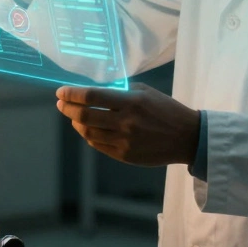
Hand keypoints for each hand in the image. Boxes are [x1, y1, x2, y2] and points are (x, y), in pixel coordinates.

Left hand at [56, 84, 200, 166]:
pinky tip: (87, 129)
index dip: (72, 94)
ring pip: (88, 132)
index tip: (61, 92)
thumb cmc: (166, 110)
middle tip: (61, 103)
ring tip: (73, 116)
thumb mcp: (146, 92)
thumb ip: (122, 91)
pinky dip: (89, 135)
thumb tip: (96, 91)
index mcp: (131, 102)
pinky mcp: (124, 155)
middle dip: (67, 108)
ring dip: (76, 122)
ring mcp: (124, 141)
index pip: (92, 97)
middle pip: (84, 115)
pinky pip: (98, 145)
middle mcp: (125, 122)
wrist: (186, 138)